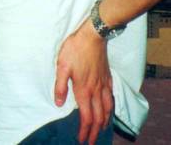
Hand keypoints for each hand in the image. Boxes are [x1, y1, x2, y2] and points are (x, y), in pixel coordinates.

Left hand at [54, 19, 113, 143]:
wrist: (93, 35)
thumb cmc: (75, 49)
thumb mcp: (62, 66)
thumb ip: (60, 86)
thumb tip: (59, 103)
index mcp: (84, 90)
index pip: (86, 117)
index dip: (84, 131)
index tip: (81, 140)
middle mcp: (96, 90)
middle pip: (98, 117)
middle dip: (95, 132)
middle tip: (91, 141)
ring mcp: (104, 84)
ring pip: (108, 109)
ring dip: (105, 122)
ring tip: (101, 130)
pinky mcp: (108, 77)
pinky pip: (112, 97)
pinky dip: (111, 108)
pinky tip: (109, 108)